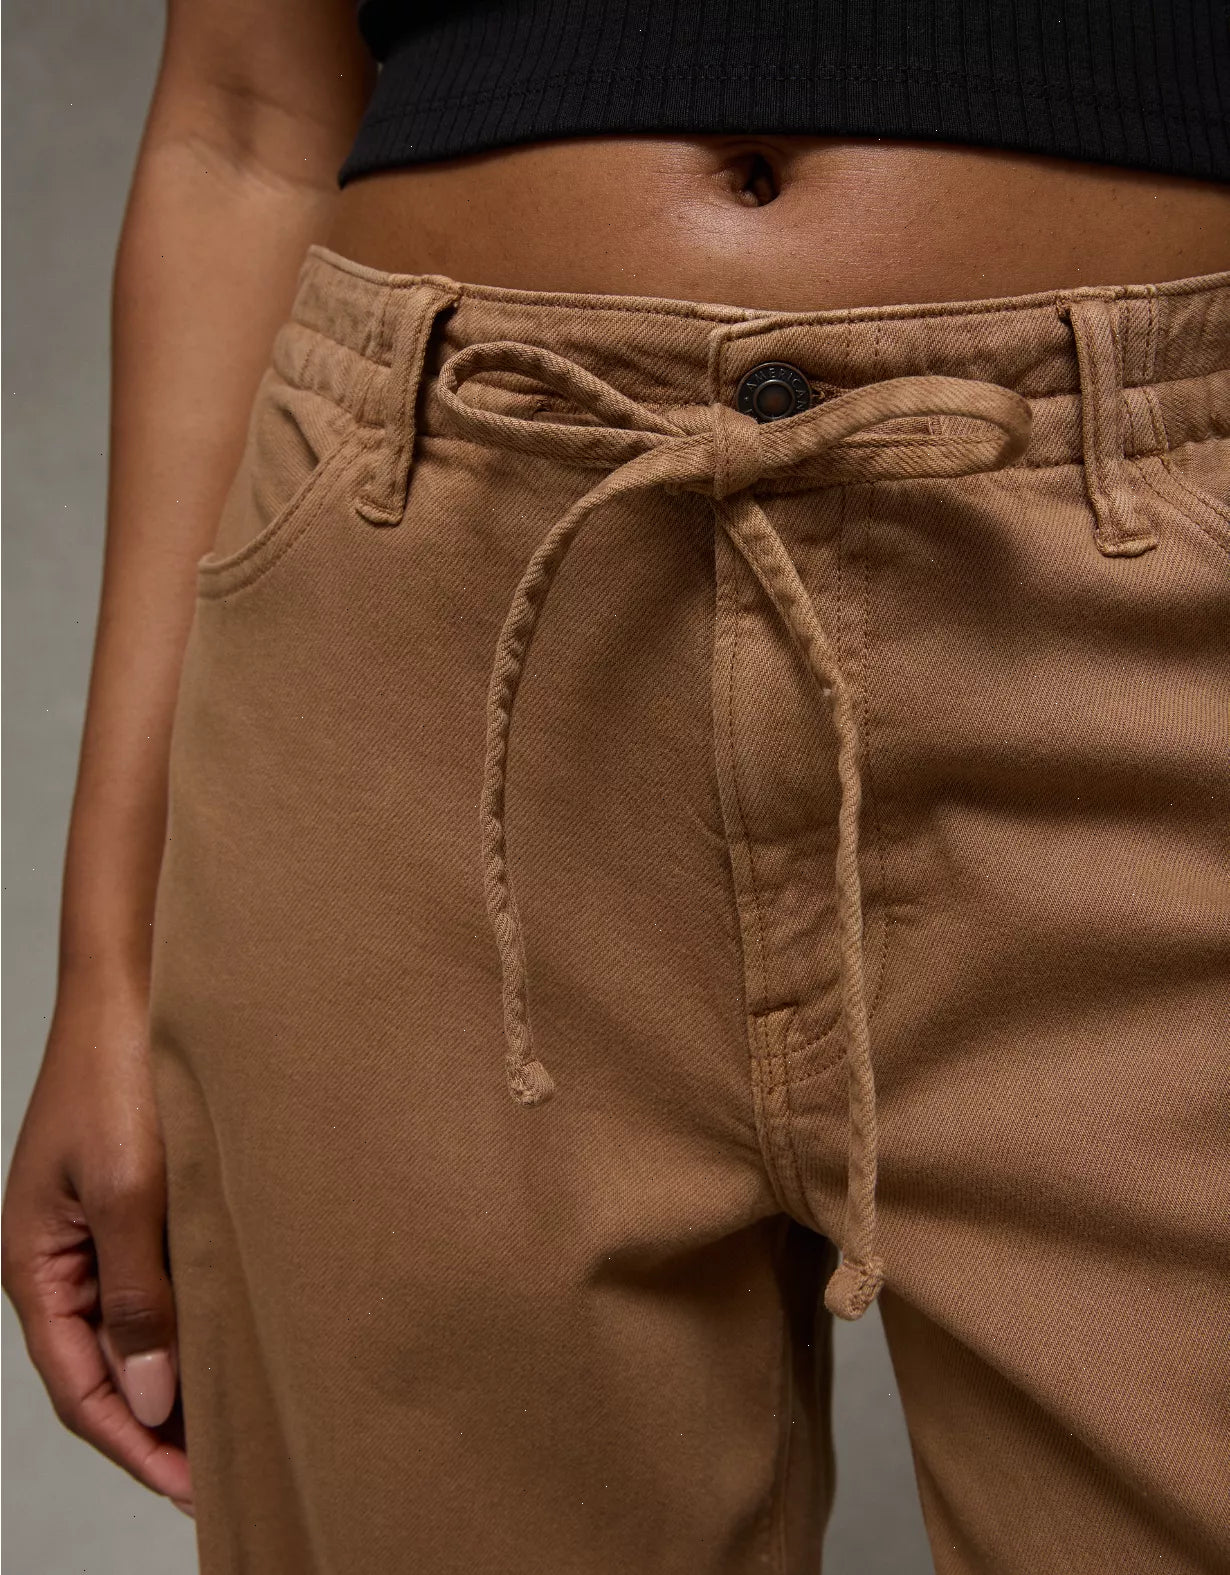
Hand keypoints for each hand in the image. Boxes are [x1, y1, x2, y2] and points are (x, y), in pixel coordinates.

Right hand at [2, 970, 193, 1516]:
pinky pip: (153, 1280)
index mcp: (37, 1265)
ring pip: (132, 1328)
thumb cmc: (119, 1074)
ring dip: (177, 1375)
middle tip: (226, 1472)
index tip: (197, 1490)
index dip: (137, 1447)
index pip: (80, 1390)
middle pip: (103, 1370)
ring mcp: (95, 1227)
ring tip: (237, 1420)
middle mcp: (60, 1257)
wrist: (134, 983)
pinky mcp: (133, 1198)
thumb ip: (136, 1297)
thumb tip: (151, 1401)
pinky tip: (233, 1334)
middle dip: (158, 1427)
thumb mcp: (129, 1192)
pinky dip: (187, 1319)